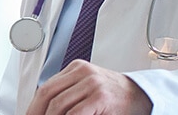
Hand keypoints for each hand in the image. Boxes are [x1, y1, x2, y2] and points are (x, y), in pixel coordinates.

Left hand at [26, 60, 151, 114]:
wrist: (143, 96)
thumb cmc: (115, 96)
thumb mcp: (88, 87)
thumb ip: (68, 92)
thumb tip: (43, 108)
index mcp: (76, 68)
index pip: (46, 86)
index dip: (34, 105)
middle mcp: (83, 72)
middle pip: (48, 93)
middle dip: (36, 111)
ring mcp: (92, 83)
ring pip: (58, 104)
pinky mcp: (100, 97)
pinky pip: (74, 112)